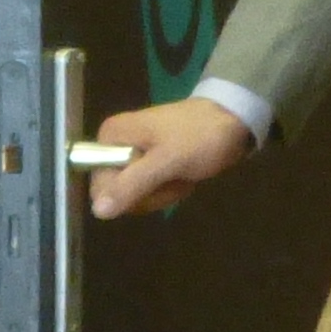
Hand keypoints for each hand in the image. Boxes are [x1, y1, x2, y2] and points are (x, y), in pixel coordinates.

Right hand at [89, 97, 251, 218]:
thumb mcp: (166, 161)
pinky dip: (170, 188)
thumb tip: (98, 211)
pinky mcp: (151, 163)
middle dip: (150, 193)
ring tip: (182, 173)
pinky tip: (184, 176)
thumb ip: (132, 185)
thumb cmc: (199, 137)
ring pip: (136, 195)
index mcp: (110, 137)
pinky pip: (151, 190)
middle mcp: (115, 145)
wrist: (233, 120)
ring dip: (163, 192)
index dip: (126, 194)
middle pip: (117, 193)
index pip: (99, 185)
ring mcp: (134, 155)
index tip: (154, 183)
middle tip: (173, 176)